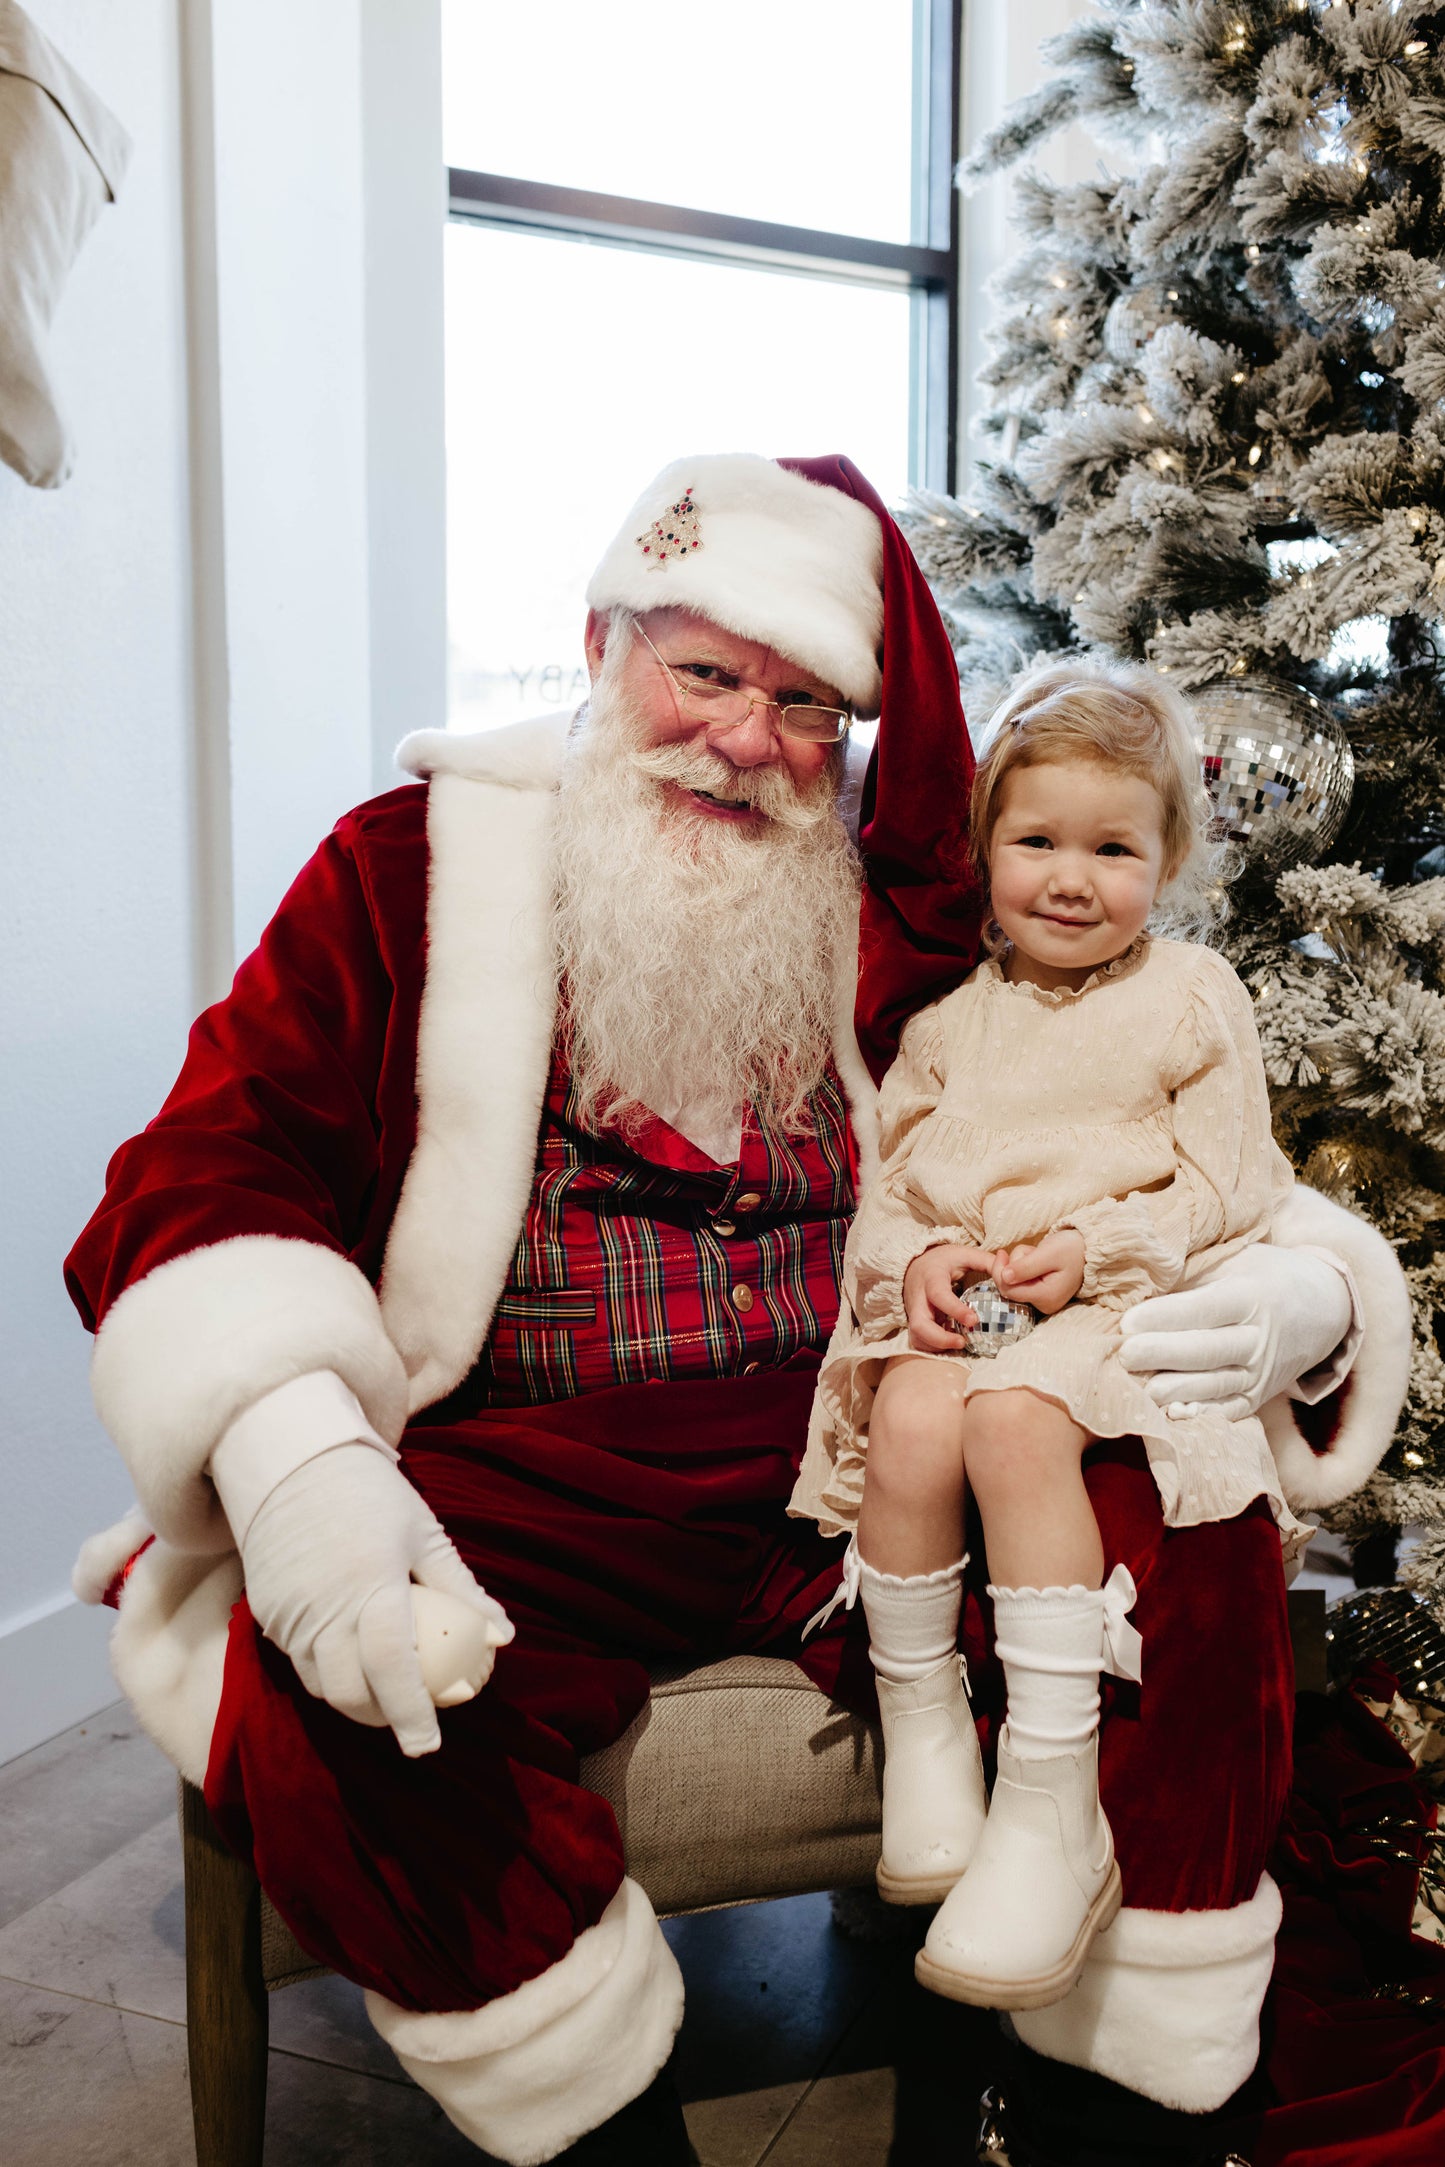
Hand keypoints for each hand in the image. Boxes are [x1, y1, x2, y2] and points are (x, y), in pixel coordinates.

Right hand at [240, 1444, 512, 1756]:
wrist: (293, 1459)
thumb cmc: (370, 1493)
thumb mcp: (423, 1533)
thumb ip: (462, 1589)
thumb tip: (503, 1636)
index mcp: (373, 1584)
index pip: (393, 1668)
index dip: (411, 1714)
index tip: (429, 1745)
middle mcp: (326, 1606)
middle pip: (351, 1692)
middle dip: (381, 1718)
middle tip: (407, 1721)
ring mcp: (290, 1613)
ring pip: (320, 1685)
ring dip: (352, 1701)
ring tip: (381, 1697)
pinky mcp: (267, 1612)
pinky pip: (296, 1661)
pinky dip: (323, 1674)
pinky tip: (347, 1663)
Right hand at [903, 1244, 1003, 1350]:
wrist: (916, 1264)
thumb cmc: (943, 1260)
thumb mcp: (964, 1254)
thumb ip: (987, 1262)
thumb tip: (1009, 1274)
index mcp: (932, 1277)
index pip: (938, 1295)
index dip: (955, 1309)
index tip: (973, 1320)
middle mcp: (918, 1297)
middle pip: (918, 1324)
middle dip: (940, 1339)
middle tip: (963, 1343)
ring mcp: (913, 1313)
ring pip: (916, 1337)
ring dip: (937, 1346)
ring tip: (960, 1343)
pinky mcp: (914, 1323)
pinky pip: (919, 1341)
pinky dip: (934, 1347)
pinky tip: (951, 1342)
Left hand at [996, 1231, 1085, 1315]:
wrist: (1088, 1248)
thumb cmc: (1070, 1248)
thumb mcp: (1048, 1253)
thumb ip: (1025, 1266)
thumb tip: (1004, 1276)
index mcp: (1047, 1297)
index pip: (1008, 1290)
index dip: (999, 1272)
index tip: (1001, 1253)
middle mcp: (1044, 1304)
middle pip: (1010, 1287)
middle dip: (1012, 1266)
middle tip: (1028, 1251)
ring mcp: (1042, 1301)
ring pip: (1015, 1283)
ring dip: (1019, 1264)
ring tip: (1037, 1254)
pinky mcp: (1040, 1294)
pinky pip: (1021, 1282)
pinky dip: (1024, 1268)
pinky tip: (1036, 1259)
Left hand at [1118, 1244, 1353, 1421]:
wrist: (1321, 1307)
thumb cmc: (1262, 1274)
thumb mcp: (1234, 1259)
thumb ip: (1191, 1272)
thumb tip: (1136, 1284)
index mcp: (1251, 1295)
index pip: (1204, 1309)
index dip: (1165, 1317)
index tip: (1127, 1322)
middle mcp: (1260, 1338)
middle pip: (1207, 1351)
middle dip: (1163, 1354)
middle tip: (1125, 1355)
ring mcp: (1262, 1372)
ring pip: (1215, 1385)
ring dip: (1176, 1389)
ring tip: (1139, 1388)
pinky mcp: (1260, 1397)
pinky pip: (1230, 1411)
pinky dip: (1203, 1415)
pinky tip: (1173, 1414)